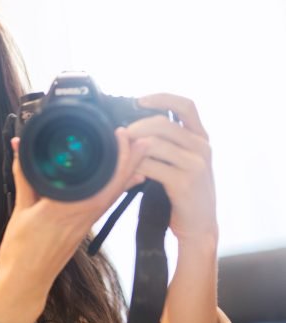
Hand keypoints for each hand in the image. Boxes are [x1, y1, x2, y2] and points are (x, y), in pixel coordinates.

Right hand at [0, 128, 144, 322]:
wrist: (25, 282)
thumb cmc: (20, 250)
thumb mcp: (20, 209)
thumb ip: (24, 176)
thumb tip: (21, 146)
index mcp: (64, 208)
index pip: (97, 180)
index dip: (114, 157)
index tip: (119, 135)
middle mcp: (81, 216)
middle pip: (114, 185)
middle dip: (131, 160)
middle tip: (143, 137)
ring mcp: (85, 223)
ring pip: (114, 194)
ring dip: (129, 172)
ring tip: (142, 152)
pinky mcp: (84, 228)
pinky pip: (106, 203)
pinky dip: (118, 188)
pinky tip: (128, 179)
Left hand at [130, 94, 217, 247]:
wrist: (199, 225)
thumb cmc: (184, 191)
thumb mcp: (181, 161)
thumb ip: (166, 143)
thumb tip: (130, 128)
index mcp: (201, 137)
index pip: (186, 105)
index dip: (162, 98)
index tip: (139, 100)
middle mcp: (202, 147)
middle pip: (162, 124)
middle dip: (135, 127)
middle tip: (120, 136)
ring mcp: (196, 164)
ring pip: (154, 144)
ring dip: (131, 148)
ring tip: (121, 154)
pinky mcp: (185, 182)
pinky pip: (151, 166)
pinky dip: (135, 166)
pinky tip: (130, 171)